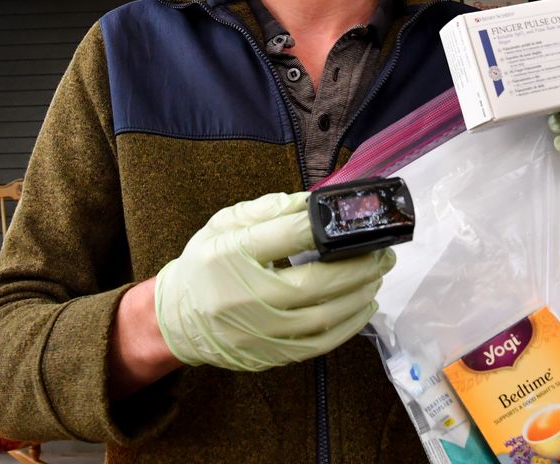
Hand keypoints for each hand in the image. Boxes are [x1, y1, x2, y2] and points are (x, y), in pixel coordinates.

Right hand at [154, 191, 394, 371]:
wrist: (177, 320)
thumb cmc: (205, 265)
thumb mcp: (225, 223)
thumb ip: (267, 210)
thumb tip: (312, 204)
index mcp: (231, 254)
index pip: (288, 236)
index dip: (326, 226)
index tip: (352, 219)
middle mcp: (245, 296)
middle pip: (317, 282)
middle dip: (359, 266)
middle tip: (382, 252)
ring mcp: (260, 331)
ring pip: (325, 316)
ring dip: (360, 294)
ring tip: (377, 274)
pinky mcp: (271, 354)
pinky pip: (321, 344)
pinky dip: (349, 324)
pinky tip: (363, 304)